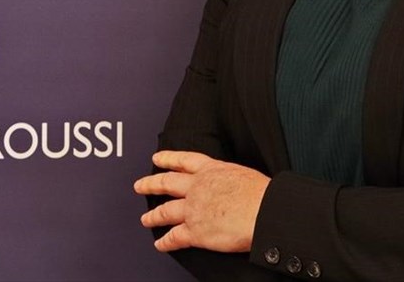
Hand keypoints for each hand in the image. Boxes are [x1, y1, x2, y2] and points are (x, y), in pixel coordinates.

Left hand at [133, 150, 270, 252]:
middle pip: (167, 183)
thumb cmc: (261, 194)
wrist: (263, 212)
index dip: (168, 159)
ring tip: (146, 219)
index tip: (157, 158)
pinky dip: (165, 242)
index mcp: (212, 170)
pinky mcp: (195, 231)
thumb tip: (231, 183)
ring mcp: (193, 209)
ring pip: (165, 211)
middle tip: (140, 185)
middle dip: (151, 184)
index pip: (184, 161)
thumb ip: (229, 178)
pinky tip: (160, 244)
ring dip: (153, 216)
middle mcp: (197, 187)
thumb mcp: (243, 174)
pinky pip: (175, 238)